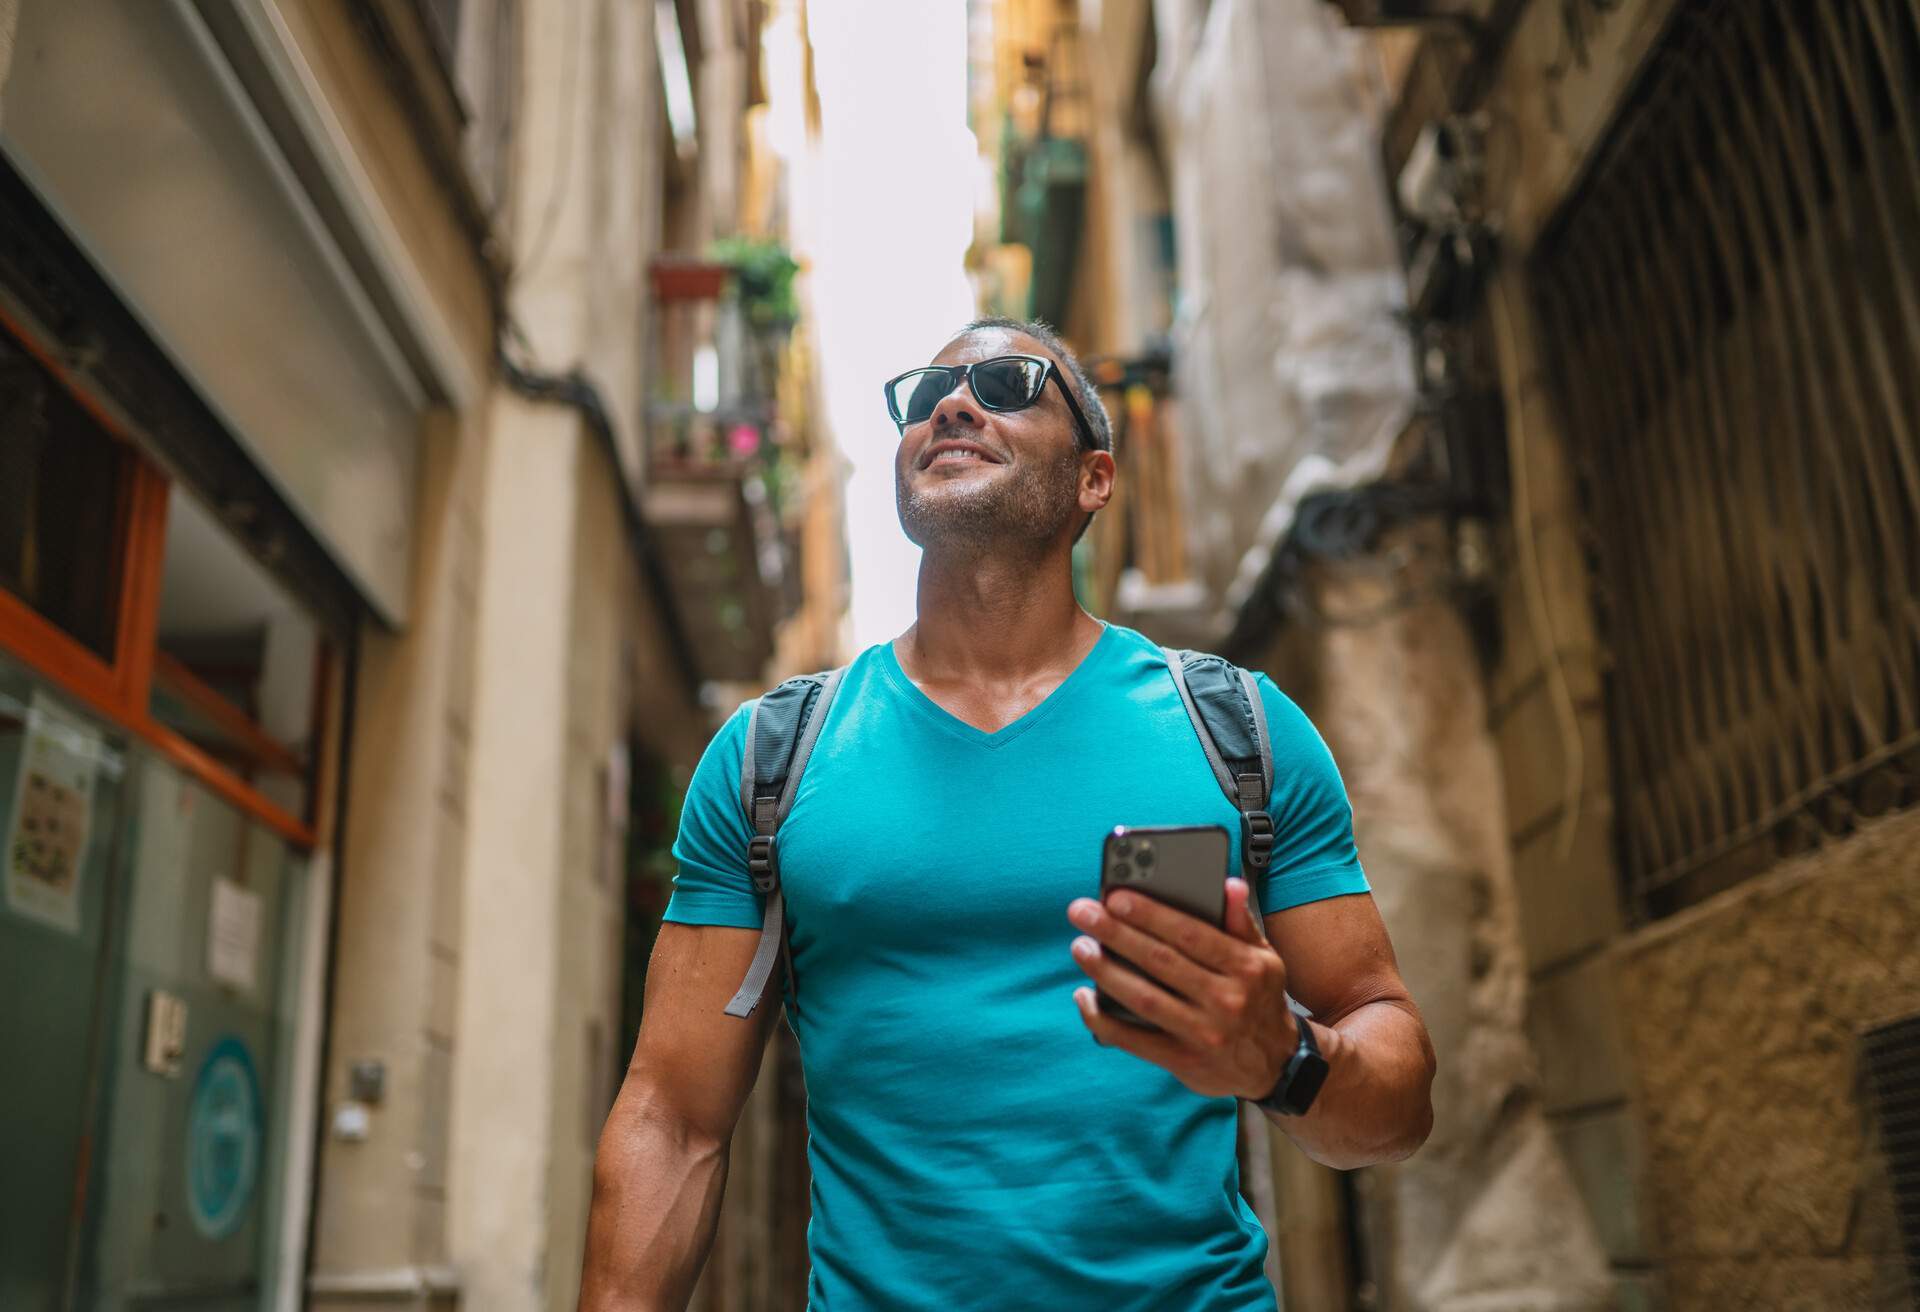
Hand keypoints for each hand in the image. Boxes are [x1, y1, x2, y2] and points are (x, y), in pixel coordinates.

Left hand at [1066, 878, 1296, 1100]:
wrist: (1276, 1065)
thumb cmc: (1260, 999)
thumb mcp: (1265, 958)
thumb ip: (1241, 921)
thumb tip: (1227, 883)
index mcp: (1246, 967)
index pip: (1190, 934)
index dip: (1150, 914)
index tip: (1116, 896)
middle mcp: (1226, 1000)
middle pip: (1160, 962)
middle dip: (1115, 934)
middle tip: (1082, 912)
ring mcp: (1204, 1033)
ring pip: (1143, 998)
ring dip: (1105, 972)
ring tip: (1080, 947)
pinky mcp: (1183, 1061)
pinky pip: (1133, 1039)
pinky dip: (1103, 1018)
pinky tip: (1084, 997)